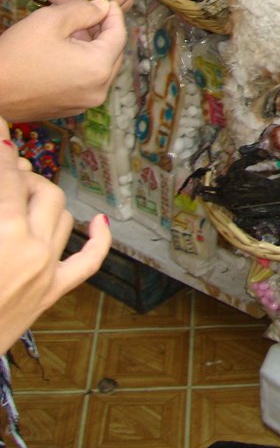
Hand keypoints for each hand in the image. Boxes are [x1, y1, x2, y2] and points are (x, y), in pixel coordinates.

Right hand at [0, 0, 125, 120]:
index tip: (105, 0)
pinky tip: (66, 53)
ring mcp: (86, 102)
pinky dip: (83, 66)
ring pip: (102, 67)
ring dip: (94, 48)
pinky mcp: (72, 108)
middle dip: (104, 32)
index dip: (114, 14)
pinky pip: (88, 82)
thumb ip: (84, 10)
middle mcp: (99, 89)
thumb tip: (104, 6)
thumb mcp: (50, 20)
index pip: (119, 34)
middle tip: (90, 14)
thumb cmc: (15, 54)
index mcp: (98, 67)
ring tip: (76, 32)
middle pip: (114, 52)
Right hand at [0, 132, 111, 352]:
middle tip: (6, 167)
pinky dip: (99, 239)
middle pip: (41, 190)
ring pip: (64, 216)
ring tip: (27, 189)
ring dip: (48, 197)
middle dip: (23, 173)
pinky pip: (88, 262)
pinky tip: (100, 220)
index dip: (0, 154)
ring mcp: (46, 271)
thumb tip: (5, 176)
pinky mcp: (52, 294)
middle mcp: (32, 249)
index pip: (7, 179)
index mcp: (4, 233)